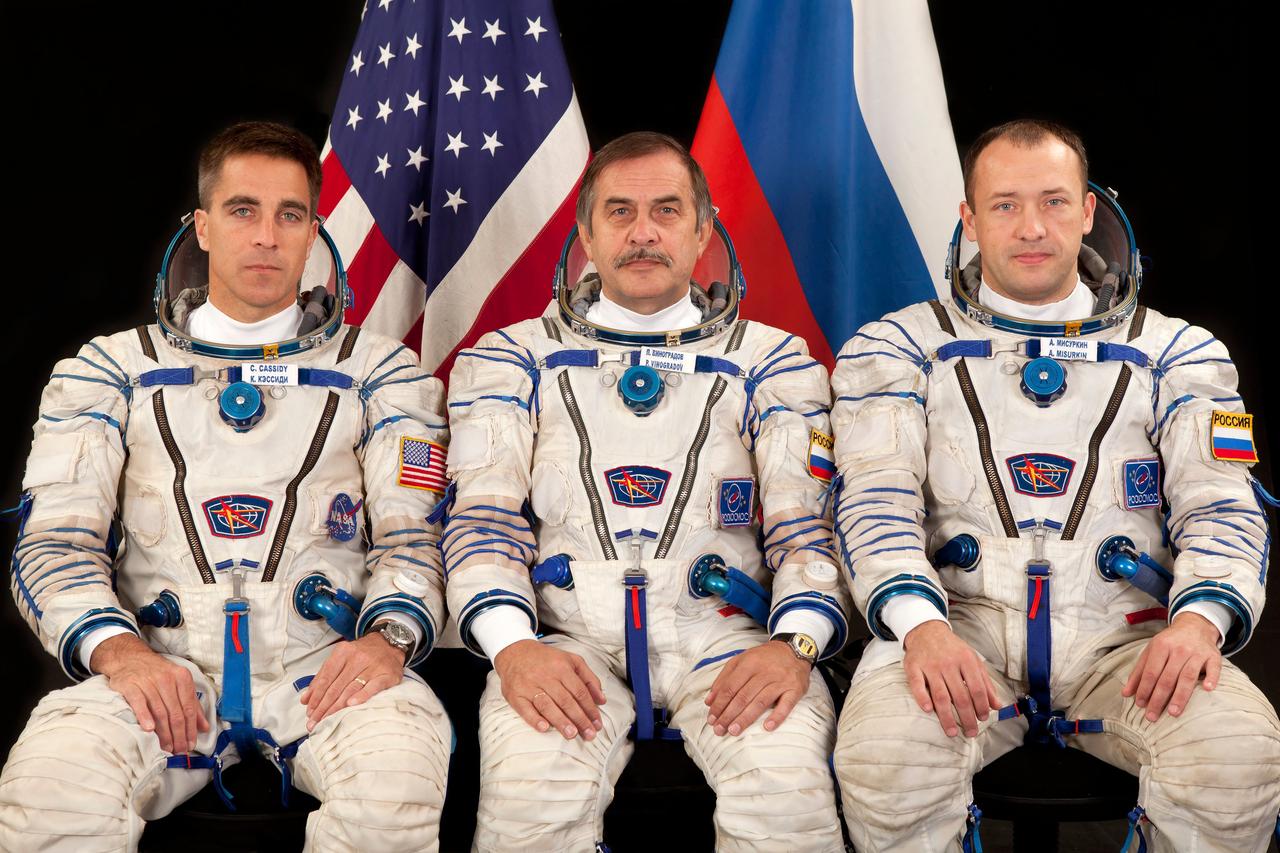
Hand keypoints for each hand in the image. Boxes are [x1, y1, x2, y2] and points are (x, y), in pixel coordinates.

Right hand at [92, 633, 209, 753]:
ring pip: (160, 711)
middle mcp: (167, 678)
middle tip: (179, 750)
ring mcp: (148, 681)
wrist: (129, 658)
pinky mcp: (130, 684)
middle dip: (179, 734)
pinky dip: (144, 716)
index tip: (191, 744)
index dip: (191, 728)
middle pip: (175, 712)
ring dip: (164, 732)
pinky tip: (149, 729)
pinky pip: (139, 702)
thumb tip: (205, 727)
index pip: (189, 708)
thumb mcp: (178, 684)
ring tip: (167, 747)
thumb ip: (192, 705)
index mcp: (182, 678)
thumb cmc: (157, 674)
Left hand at [300, 632, 405, 729]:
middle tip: (315, 722)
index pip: (325, 678)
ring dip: (337, 707)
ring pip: (351, 689)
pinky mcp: (387, 674)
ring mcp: (372, 666)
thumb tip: (306, 699)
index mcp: (343, 652)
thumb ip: (323, 676)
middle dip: (323, 706)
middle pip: (336, 686)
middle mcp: (357, 658)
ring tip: (327, 720)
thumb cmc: (363, 654)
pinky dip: (361, 696)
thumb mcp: (341, 658)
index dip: (316, 696)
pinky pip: (373, 687)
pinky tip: (351, 705)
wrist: (390, 644)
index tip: (310, 711)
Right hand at [493, 639, 605, 739]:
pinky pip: (524, 709)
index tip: (597, 723)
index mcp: (562, 667)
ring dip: (560, 721)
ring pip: (547, 705)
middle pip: (565, 700)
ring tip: (571, 734)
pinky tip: (544, 728)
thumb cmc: (547, 660)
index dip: (590, 709)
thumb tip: (601, 700)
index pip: (579, 691)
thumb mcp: (572, 661)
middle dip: (579, 719)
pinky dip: (534, 719)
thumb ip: (589, 679)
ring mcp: (529, 685)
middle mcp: (545, 676)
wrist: (515, 652)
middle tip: (588, 734)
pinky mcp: (515, 694)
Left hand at [705, 641, 811, 735]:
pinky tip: (767, 727)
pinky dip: (777, 717)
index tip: (711, 718)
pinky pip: (786, 705)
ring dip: (746, 718)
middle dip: (729, 715)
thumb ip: (724, 678)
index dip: (719, 704)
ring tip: (734, 731)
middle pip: (743, 696)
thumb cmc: (764, 658)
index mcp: (749, 663)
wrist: (794, 650)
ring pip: (761, 702)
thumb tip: (709, 701)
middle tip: (719, 729)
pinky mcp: (795, 689)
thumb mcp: (742, 660)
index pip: (730, 687)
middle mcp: (765, 672)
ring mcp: (780, 681)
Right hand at [902, 621, 1000, 737]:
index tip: (983, 719)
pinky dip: (922, 698)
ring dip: (946, 716)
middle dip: (967, 718)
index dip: (981, 706)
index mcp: (966, 660)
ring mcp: (930, 665)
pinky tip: (928, 710)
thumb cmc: (952, 649)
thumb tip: (997, 706)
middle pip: (960, 696)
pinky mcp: (913, 666)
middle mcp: (948, 663)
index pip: (977, 688)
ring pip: (940, 694)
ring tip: (951, 732)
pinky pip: (916, 684)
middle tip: (970, 733)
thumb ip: (985, 683)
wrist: (927, 630)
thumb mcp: (973, 660)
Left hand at [1122, 611, 1221, 720]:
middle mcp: (1178, 650)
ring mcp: (1197, 653)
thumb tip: (1126, 693)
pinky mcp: (1213, 656)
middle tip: (1152, 716)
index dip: (1145, 689)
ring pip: (1187, 676)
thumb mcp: (1150, 651)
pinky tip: (1207, 689)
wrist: (1194, 625)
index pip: (1150, 672)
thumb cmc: (1169, 642)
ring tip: (1173, 713)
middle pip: (1167, 678)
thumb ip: (1138, 672)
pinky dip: (1211, 678)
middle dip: (1158, 698)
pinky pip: (1213, 668)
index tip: (1140, 705)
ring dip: (1180, 696)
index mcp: (1160, 647)